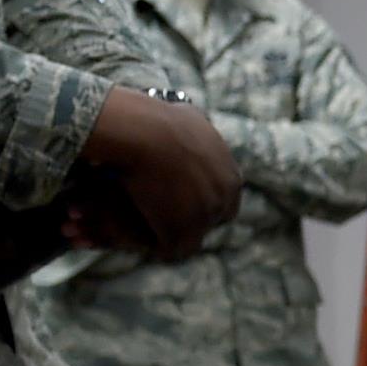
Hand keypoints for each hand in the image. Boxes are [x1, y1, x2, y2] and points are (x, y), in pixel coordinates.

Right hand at [81, 90, 240, 256]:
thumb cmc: (161, 119)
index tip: (180, 200)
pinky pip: (167, 248)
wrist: (147, 133)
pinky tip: (135, 236)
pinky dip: (151, 244)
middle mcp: (224, 202)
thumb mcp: (190, 117)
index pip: (223, 201)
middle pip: (209, 221)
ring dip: (167, 234)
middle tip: (162, 217)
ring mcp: (204, 220)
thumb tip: (190, 118)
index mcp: (231, 179)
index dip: (201, 201)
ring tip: (143, 229)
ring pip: (188, 238)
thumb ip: (197, 127)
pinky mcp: (180, 234)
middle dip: (188, 220)